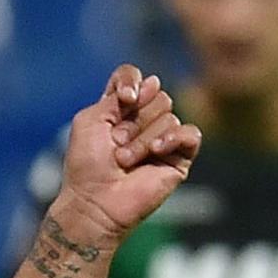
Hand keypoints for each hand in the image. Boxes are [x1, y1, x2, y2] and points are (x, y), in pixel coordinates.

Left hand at [58, 64, 202, 241]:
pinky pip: (190, 134)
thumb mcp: (90, 121)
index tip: (124, 98)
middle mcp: (144, 119)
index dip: (132, 82)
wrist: (95, 201)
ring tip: (124, 161)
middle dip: (134, 121)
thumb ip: (115, 95)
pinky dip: (173, 139)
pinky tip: (156, 151)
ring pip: (169, 116)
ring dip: (142, 140)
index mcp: (120, 108)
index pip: (134, 77)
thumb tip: (152, 82)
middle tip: (116, 145)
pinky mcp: (179, 157)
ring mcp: (163, 137)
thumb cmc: (86, 165)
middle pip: (156, 95)